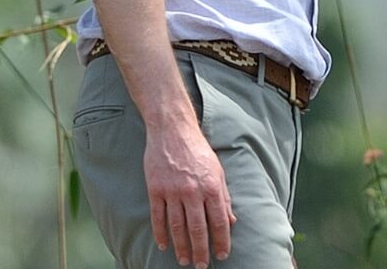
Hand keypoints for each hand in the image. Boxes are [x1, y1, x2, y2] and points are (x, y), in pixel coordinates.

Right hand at [145, 120, 234, 267]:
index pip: (219, 221)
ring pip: (177, 227)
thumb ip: (225, 197)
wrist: (172, 131)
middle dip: (201, 251)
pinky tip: (163, 245)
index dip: (221, 241)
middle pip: (198, 229)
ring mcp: (172, 191)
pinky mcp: (156, 189)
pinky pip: (158, 217)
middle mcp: (193, 191)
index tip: (222, 254)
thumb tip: (231, 221)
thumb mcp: (218, 171)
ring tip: (184, 260)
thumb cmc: (198, 151)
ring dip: (181, 247)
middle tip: (201, 266)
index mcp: (212, 187)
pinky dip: (161, 233)